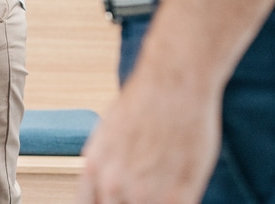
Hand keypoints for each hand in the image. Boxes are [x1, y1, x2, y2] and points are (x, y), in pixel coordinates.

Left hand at [77, 62, 220, 203]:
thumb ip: (106, 167)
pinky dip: (178, 203)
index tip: (115, 200)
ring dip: (154, 202)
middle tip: (143, 193)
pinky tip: (180, 192)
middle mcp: (114, 184)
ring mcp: (146, 193)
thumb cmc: (146, 101)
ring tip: (163, 186)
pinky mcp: (178, 195)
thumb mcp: (109, 134)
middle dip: (130, 203)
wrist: (174, 82)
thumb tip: (105, 189)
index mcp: (94, 168)